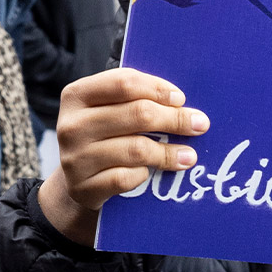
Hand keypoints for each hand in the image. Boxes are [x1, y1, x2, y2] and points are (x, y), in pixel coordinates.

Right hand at [37, 67, 205, 246]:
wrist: (75, 181)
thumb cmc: (101, 136)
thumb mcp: (107, 110)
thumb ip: (134, 99)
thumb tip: (182, 103)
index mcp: (77, 95)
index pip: (124, 83)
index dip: (158, 89)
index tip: (180, 99)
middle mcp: (71, 125)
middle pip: (137, 114)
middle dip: (175, 119)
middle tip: (199, 124)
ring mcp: (75, 158)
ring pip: (136, 149)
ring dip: (169, 152)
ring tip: (190, 156)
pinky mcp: (83, 187)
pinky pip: (126, 178)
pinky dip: (144, 175)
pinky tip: (151, 173)